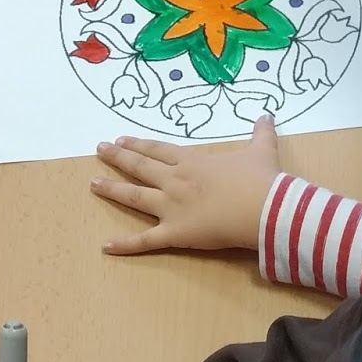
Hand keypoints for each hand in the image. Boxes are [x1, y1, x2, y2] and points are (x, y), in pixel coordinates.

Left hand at [91, 114, 280, 255]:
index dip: (140, 144)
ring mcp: (171, 207)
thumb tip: (267, 115)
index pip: (159, 150)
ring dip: (113, 190)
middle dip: (118, 157)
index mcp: (192, 162)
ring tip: (93, 184)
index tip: (122, 138)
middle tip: (100, 150)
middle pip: (140, 166)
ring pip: (135, 196)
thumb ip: (261, 134)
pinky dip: (125, 245)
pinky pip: (145, 241)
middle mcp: (175, 180)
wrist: (264, 209)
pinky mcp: (175, 233)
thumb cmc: (262, 180)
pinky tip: (104, 246)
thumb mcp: (262, 152)